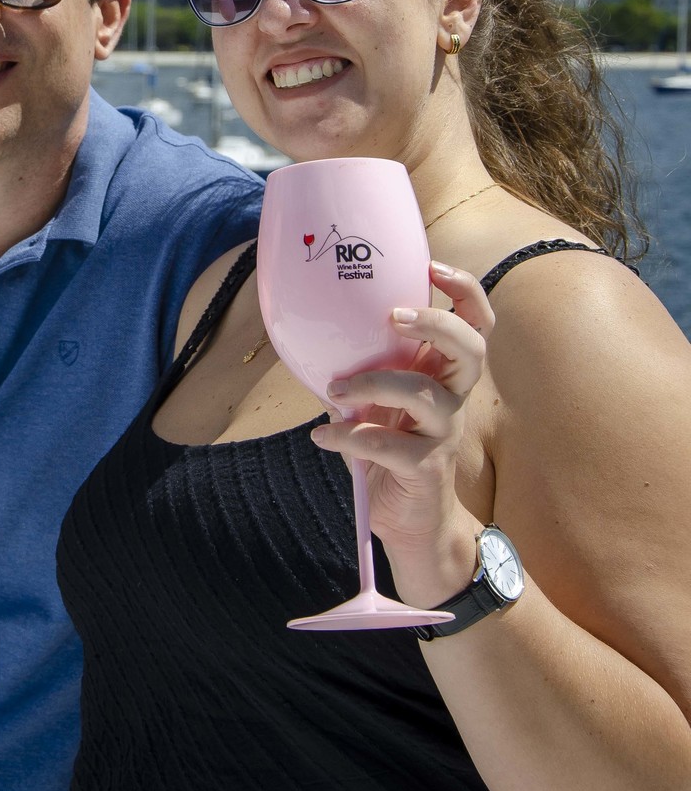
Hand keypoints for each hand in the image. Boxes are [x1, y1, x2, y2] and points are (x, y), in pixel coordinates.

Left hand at [310, 261, 491, 577]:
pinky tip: (323, 437)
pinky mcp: (425, 469)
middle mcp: (453, 400)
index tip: (432, 266)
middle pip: (471, 348)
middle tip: (393, 316)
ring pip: (424, 395)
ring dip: (373, 383)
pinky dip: (349, 436)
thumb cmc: (390, 452)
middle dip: (435, 323)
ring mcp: (444, 434)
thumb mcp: (378, 405)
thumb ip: (363, 368)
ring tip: (335, 390)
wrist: (410, 524)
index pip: (476, 325)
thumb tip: (315, 330)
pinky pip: (389, 444)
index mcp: (443, 376)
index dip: (464, 291)